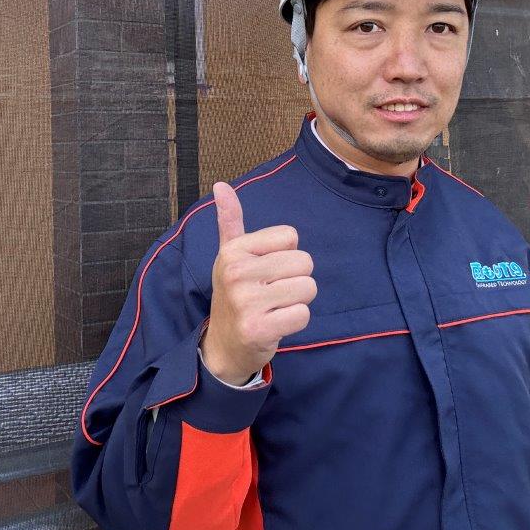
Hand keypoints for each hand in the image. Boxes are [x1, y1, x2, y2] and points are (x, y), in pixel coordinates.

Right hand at [200, 181, 315, 385]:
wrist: (224, 345)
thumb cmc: (234, 293)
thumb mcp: (230, 255)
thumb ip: (230, 220)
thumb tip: (221, 185)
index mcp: (234, 250)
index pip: (291, 236)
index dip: (286, 255)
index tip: (265, 271)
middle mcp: (236, 272)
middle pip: (304, 262)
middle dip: (296, 279)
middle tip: (272, 293)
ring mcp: (246, 302)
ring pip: (308, 288)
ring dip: (297, 301)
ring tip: (274, 307)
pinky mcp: (258, 329)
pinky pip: (303, 314)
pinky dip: (296, 321)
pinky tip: (276, 323)